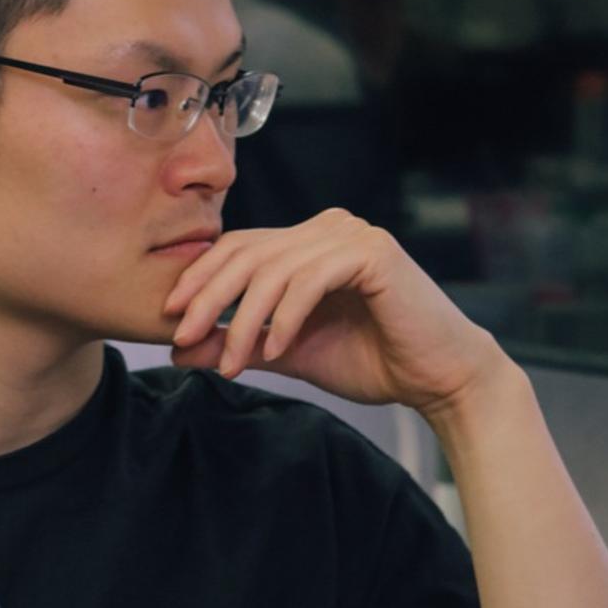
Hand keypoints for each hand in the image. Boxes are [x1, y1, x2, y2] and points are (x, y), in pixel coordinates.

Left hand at [161, 208, 506, 413]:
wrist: (438, 380)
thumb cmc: (370, 361)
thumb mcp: (286, 352)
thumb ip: (237, 345)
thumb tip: (179, 351)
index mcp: (307, 241)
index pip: (237, 247)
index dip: (198, 278)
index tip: (169, 317)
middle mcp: (327, 227)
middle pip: (246, 254)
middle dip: (207, 298)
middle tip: (182, 336)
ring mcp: (351, 234)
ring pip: (272, 271)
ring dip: (244, 321)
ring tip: (235, 363)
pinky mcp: (373, 253)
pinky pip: (309, 280)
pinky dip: (285, 318)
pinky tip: (275, 351)